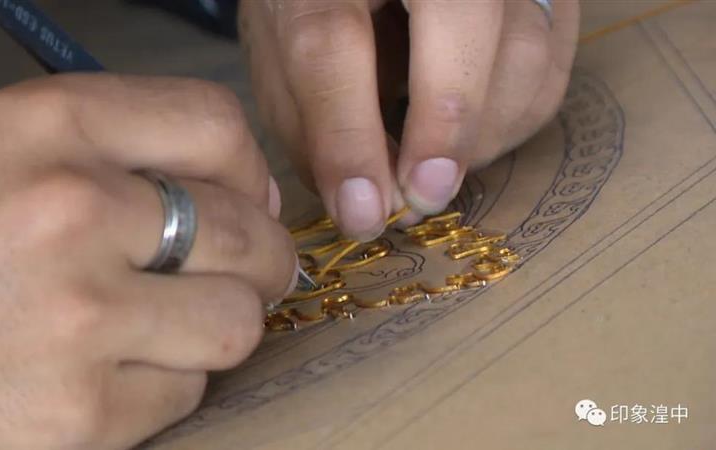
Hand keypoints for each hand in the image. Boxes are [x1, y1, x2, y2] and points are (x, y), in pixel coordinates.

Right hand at [0, 74, 296, 448]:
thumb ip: (117, 154)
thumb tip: (249, 193)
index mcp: (45, 128)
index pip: (214, 123)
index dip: (248, 169)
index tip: (245, 201)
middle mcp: (68, 209)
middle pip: (247, 232)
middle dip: (261, 262)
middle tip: (237, 279)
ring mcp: (77, 316)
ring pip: (235, 321)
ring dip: (210, 329)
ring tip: (158, 330)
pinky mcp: (79, 413)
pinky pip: (185, 392)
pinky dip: (159, 388)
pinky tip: (103, 377)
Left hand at [240, 0, 578, 238]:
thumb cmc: (319, 9)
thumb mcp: (285, 54)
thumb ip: (311, 121)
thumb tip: (365, 206)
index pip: (332, 40)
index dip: (348, 133)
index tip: (362, 211)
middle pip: (462, 16)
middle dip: (445, 128)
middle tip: (420, 197)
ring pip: (523, 52)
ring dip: (479, 134)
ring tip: (433, 162)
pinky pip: (549, 70)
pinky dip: (510, 121)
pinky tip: (468, 135)